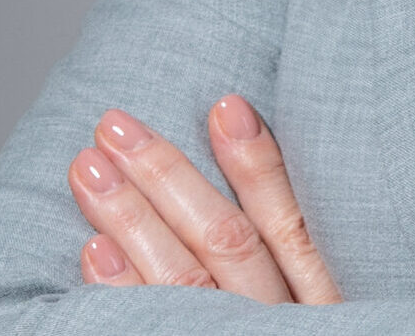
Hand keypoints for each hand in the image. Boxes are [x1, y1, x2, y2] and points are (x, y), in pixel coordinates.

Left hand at [68, 95, 340, 302]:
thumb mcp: (325, 313)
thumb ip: (300, 261)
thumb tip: (247, 152)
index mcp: (320, 306)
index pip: (288, 225)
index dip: (258, 162)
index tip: (224, 102)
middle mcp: (280, 330)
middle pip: (223, 243)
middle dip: (166, 176)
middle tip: (114, 124)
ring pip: (183, 283)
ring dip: (130, 219)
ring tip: (88, 167)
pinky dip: (118, 295)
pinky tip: (90, 254)